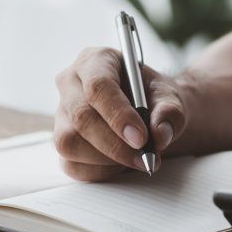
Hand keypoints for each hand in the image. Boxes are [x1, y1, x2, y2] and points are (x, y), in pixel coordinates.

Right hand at [54, 47, 186, 180]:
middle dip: (115, 144)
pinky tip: (121, 164)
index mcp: (96, 61)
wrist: (150, 116)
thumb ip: (169, 112)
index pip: (98, 86)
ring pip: (69, 143)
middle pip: (81, 117)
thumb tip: (160, 134)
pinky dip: (101, 171)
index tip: (141, 138)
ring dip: (106, 160)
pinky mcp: (63, 141)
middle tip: (145, 157)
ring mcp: (62, 114)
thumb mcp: (170, 98)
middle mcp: (71, 83)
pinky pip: (71, 164)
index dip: (118, 115)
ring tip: (136, 159)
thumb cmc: (154, 99)